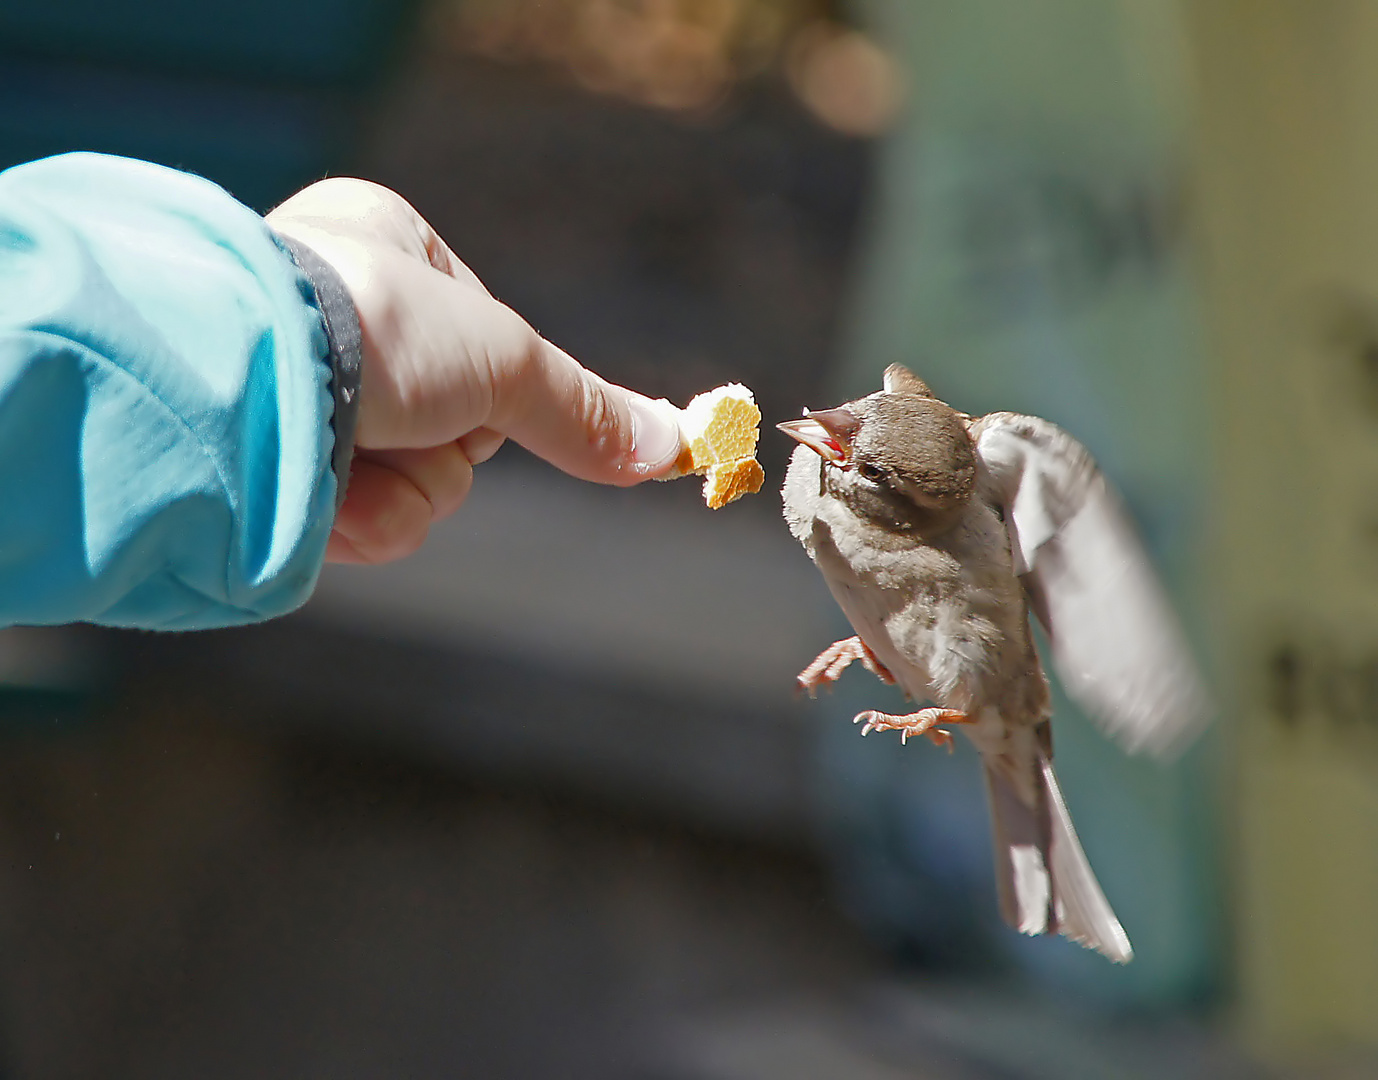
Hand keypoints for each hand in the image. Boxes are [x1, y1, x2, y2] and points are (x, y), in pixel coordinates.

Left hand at [266, 179, 682, 564]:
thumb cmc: (368, 324)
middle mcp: (335, 310)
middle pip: (454, 429)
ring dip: (399, 493)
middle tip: (408, 423)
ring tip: (351, 455)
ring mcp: (298, 388)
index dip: (496, 386)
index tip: (503, 406)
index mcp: (381, 245)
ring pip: (411, 481)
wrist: (235, 383)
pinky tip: (320, 495)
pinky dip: (356, 521)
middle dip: (438, 454)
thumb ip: (581, 409)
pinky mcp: (269, 459)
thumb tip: (677, 448)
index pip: (484, 343)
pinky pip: (356, 514)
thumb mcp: (501, 360)